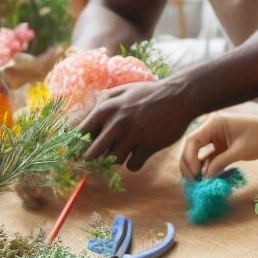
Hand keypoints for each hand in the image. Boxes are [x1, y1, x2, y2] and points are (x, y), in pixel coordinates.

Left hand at [79, 80, 200, 169]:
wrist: (180, 96)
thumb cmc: (149, 94)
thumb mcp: (122, 91)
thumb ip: (101, 103)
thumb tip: (82, 119)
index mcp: (105, 109)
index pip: (79, 134)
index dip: (76, 145)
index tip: (80, 150)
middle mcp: (116, 123)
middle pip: (91, 155)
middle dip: (93, 159)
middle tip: (101, 156)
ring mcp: (133, 136)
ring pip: (113, 161)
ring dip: (118, 158)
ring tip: (127, 148)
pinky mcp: (149, 146)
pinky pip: (132, 166)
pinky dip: (135, 162)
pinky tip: (140, 152)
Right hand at [179, 113, 257, 177]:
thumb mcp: (241, 151)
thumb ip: (221, 163)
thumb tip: (205, 178)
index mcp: (214, 123)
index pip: (192, 140)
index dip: (189, 158)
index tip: (194, 175)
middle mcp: (211, 128)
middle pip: (191, 146)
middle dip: (189, 164)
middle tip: (192, 181)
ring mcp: (216, 137)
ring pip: (198, 153)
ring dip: (196, 167)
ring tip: (197, 183)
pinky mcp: (222, 146)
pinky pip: (209, 157)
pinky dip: (207, 168)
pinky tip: (207, 179)